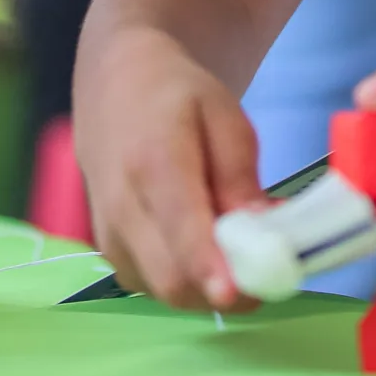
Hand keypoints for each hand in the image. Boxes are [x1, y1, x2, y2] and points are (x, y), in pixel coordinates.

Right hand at [73, 26, 265, 311]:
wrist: (115, 83)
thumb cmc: (177, 95)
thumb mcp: (223, 116)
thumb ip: (240, 177)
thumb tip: (263, 233)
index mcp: (153, 162)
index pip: (180, 228)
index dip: (210, 268)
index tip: (239, 293)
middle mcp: (121, 206)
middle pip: (170, 278)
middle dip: (225, 291)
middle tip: (267, 270)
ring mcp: (108, 234)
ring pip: (162, 291)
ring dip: (208, 289)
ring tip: (239, 254)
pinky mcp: (108, 250)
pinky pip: (151, 285)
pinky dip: (186, 281)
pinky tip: (208, 253)